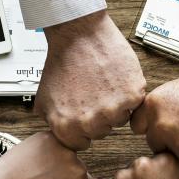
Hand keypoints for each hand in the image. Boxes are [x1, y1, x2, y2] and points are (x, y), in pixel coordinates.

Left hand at [0, 132, 99, 178]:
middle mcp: (79, 169)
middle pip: (78, 167)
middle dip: (65, 172)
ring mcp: (65, 151)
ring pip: (66, 153)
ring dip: (56, 159)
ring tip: (37, 171)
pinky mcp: (51, 138)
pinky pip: (54, 141)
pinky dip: (45, 148)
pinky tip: (34, 160)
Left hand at [38, 10, 146, 149]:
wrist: (79, 34)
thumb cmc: (62, 61)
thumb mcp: (43, 98)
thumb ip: (52, 123)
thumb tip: (60, 135)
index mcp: (67, 127)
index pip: (80, 144)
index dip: (82, 128)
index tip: (83, 113)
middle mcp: (90, 122)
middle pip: (101, 132)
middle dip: (98, 116)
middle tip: (92, 93)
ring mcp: (113, 110)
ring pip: (119, 120)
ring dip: (115, 106)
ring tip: (103, 85)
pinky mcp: (132, 95)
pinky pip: (134, 104)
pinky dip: (128, 93)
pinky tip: (115, 79)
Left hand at [131, 64, 178, 172]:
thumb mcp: (174, 91)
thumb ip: (158, 110)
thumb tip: (147, 126)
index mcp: (153, 105)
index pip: (137, 127)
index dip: (152, 127)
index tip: (161, 128)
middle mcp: (161, 125)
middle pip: (155, 144)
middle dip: (169, 141)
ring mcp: (178, 144)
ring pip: (176, 157)